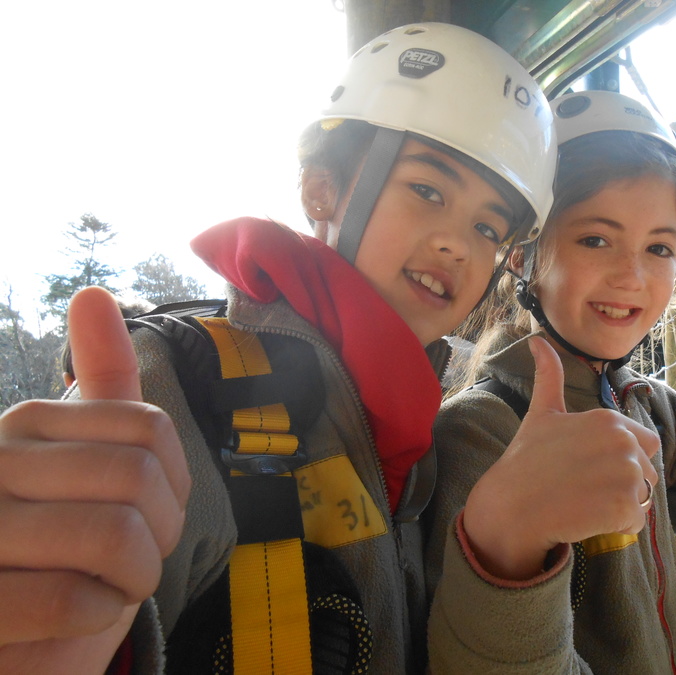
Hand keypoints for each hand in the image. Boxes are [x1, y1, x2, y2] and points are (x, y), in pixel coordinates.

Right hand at [0, 286, 190, 672]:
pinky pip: (72, 600)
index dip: (175, 484)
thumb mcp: (89, 462)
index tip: (151, 514)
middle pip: (137, 478)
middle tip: (132, 560)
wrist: (23, 640)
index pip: (152, 428)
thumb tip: (92, 293)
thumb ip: (101, 385)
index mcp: (27, 425)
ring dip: (134, 576)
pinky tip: (78, 616)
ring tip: (108, 585)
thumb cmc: (67, 553)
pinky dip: (97, 616)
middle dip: (159, 535)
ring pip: (113, 534)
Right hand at [463, 337, 658, 579]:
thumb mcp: (541, 413)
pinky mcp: (626, 506)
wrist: (513, 505)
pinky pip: (637, 522)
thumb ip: (549, 375)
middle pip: (648, 471)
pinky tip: (588, 518)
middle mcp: (624, 443)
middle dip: (625, 482)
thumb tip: (537, 340)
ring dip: (621, 505)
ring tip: (586, 503)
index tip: (590, 467)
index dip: (621, 458)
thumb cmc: (526, 460)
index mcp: (609, 420)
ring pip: (644, 496)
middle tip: (586, 487)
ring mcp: (628, 475)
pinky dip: (617, 526)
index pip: (645, 442)